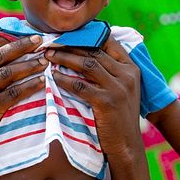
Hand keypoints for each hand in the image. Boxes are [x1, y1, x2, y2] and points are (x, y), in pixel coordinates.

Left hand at [45, 37, 142, 164]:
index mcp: (131, 68)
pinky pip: (81, 85)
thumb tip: (85, 54)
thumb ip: (110, 72)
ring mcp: (118, 88)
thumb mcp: (121, 90)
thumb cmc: (118, 118)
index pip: (108, 41)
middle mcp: (127, 74)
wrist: (127, 146)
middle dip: (70, 44)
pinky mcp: (107, 102)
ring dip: (65, 57)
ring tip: (48, 55)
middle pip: (94, 50)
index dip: (86, 34)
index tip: (66, 33)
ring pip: (87, 64)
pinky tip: (53, 76)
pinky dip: (64, 79)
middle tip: (50, 42)